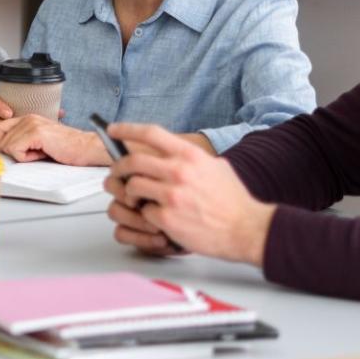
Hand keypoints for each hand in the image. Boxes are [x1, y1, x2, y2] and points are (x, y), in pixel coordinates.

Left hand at [0, 114, 111, 166]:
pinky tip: (42, 154)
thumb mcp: (38, 142)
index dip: (4, 144)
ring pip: (7, 146)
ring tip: (40, 153)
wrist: (85, 148)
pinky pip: (16, 150)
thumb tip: (1, 150)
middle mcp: (27, 118)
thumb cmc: (65, 149)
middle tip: (34, 153)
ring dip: (22, 156)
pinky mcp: (36, 133)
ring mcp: (31, 124)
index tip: (20, 152)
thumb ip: (21, 140)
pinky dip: (26, 158)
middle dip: (13, 152)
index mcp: (27, 118)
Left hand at [103, 123, 273, 264]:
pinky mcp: (167, 218)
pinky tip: (158, 218)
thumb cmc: (233, 200)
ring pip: (132, 186)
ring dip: (130, 193)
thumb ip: (191, 159)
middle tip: (118, 173)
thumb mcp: (216, 166)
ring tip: (137, 198)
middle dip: (119, 167)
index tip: (113, 131)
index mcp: (190, 155)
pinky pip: (143, 212)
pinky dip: (147, 215)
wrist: (246, 228)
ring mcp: (172, 195)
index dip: (127, 129)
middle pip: (132, 161)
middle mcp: (179, 171)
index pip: (150, 133)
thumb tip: (172, 153)